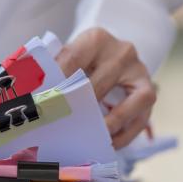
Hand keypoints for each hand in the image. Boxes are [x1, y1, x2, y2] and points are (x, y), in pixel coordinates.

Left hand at [56, 28, 156, 148]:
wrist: (114, 54)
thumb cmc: (85, 61)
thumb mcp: (70, 57)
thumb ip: (55, 71)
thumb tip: (33, 95)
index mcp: (96, 39)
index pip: (73, 57)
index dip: (59, 79)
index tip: (45, 99)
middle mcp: (121, 51)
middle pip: (100, 82)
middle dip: (81, 105)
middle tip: (64, 124)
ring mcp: (139, 71)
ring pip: (128, 101)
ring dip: (110, 122)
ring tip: (93, 136)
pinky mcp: (149, 90)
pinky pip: (141, 117)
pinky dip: (125, 134)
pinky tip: (110, 142)